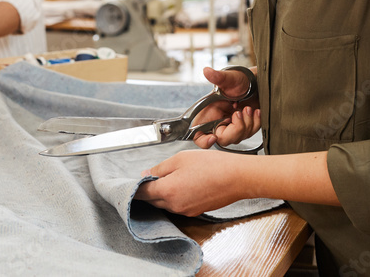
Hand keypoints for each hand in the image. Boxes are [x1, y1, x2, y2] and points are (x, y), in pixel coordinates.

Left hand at [135, 150, 255, 216]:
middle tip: (147, 178)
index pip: (142, 192)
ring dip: (161, 194)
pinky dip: (174, 197)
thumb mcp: (180, 159)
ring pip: (165, 204)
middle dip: (147, 191)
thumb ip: (160, 168)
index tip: (131, 181)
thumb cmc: (212, 165)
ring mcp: (185, 210)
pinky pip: (178, 206)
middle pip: (152, 200)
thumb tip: (146, 174)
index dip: (135, 186)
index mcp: (167, 191)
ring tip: (166, 179)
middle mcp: (175, 205)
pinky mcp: (195, 211)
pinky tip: (181, 185)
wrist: (237, 178)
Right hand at [192, 66, 259, 148]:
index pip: (199, 136)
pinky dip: (255, 123)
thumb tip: (207, 71)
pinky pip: (250, 133)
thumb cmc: (239, 80)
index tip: (213, 137)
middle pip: (223, 139)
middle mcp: (218, 123)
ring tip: (248, 107)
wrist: (255, 82)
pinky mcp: (243, 128)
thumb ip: (218, 77)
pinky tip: (255, 112)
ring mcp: (231, 127)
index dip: (204, 141)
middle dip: (235, 128)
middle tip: (238, 113)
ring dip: (247, 123)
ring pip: (239, 137)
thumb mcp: (229, 79)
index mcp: (208, 114)